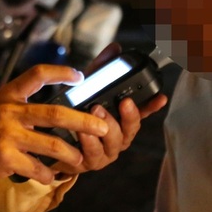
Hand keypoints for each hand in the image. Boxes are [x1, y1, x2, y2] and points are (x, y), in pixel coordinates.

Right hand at [0, 64, 109, 190]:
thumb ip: (16, 107)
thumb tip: (48, 115)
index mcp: (8, 96)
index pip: (37, 75)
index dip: (60, 73)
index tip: (79, 76)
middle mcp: (10, 112)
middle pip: (57, 113)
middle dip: (84, 121)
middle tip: (102, 126)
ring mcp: (8, 135)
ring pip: (53, 144)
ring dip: (71, 155)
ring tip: (79, 160)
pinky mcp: (5, 158)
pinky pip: (37, 168)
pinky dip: (47, 175)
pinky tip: (49, 177)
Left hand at [54, 43, 168, 176]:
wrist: (51, 141)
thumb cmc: (75, 112)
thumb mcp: (88, 88)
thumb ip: (101, 69)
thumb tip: (115, 48)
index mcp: (121, 121)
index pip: (142, 112)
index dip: (153, 105)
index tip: (161, 97)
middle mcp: (117, 138)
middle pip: (131, 129)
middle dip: (129, 116)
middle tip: (122, 102)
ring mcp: (105, 152)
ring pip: (114, 143)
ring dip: (107, 126)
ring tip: (96, 111)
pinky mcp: (89, 163)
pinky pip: (92, 155)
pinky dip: (88, 142)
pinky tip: (81, 132)